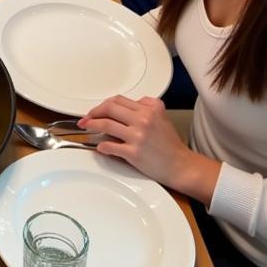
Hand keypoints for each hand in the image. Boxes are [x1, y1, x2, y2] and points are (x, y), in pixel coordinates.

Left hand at [78, 95, 212, 197]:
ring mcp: (138, 136)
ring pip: (106, 125)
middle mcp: (142, 120)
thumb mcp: (162, 117)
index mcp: (148, 110)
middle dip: (93, 112)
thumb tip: (127, 104)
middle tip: (86, 119)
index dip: (103, 104)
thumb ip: (146, 105)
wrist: (181, 166)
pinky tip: (100, 146)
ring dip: (92, 125)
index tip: (96, 110)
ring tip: (86, 128)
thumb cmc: (171, 145)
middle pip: (109, 108)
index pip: (118, 100)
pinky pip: (110, 146)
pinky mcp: (134, 153)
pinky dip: (101, 146)